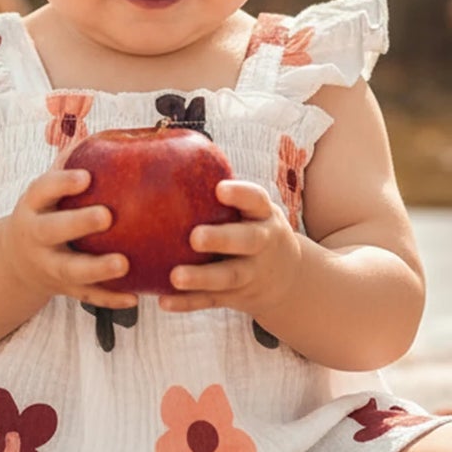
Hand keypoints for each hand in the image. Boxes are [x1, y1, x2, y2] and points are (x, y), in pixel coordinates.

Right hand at [0, 166, 139, 310]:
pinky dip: (110, 299)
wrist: (18, 259)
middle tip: (107, 216)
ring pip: (69, 270)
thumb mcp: (49, 188)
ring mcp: (48, 265)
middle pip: (52, 230)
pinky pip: (87, 297)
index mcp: (33, 206)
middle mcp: (36, 236)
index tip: (85, 177)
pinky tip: (135, 296)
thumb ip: (74, 161)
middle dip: (77, 224)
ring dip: (96, 269)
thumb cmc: (49, 210)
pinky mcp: (64, 289)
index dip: (61, 183)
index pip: (42, 190)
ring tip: (123, 264)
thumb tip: (113, 129)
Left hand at [158, 179, 300, 316]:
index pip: (257, 200)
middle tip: (195, 237)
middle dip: (222, 239)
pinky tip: (163, 301)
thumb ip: (224, 191)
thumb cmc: (253, 228)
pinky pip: (211, 301)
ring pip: (229, 277)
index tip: (220, 189)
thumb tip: (169, 147)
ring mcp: (251, 274)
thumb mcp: (252, 210)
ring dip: (202, 278)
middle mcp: (262, 245)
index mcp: (263, 216)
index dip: (241, 195)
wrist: (287, 279)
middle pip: (248, 242)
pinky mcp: (236, 296)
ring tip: (176, 276)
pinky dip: (188, 303)